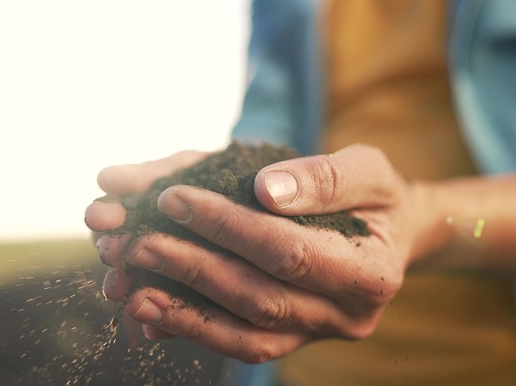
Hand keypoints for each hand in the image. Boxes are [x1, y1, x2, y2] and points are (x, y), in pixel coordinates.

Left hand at [95, 144, 443, 362]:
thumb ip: (324, 178)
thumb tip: (265, 189)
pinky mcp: (291, 341)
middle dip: (191, 267)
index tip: (173, 198)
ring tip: (126, 284)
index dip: (229, 226)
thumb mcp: (368, 169)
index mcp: (371, 272)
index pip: (289, 252)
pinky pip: (239, 346)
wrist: (390, 234)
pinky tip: (147, 311)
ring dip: (180, 309)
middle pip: (259, 298)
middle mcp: (346, 316)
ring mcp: (317, 335)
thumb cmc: (377, 196)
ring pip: (243, 334)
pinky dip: (191, 329)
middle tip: (135, 238)